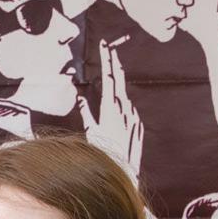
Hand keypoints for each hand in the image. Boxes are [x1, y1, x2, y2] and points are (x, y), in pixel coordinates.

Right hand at [80, 37, 143, 181]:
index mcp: (111, 107)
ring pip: (124, 96)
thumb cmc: (104, 152)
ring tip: (114, 71)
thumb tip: (80, 97)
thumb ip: (87, 112)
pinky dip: (122, 106)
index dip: (107, 60)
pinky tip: (118, 107)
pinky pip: (128, 111)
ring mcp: (133, 116)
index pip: (109, 77)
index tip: (105, 46)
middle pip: (120, 81)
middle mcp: (125, 108)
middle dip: (114, 64)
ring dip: (118, 85)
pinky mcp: (138, 125)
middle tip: (111, 50)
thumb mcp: (91, 131)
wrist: (126, 172)